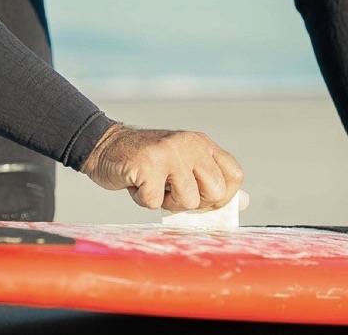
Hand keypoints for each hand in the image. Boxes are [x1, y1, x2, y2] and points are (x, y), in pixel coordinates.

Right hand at [81, 124, 243, 211]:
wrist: (105, 146)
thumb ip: (211, 183)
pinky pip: (156, 202)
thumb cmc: (148, 165)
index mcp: (203, 144)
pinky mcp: (147, 164)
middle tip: (174, 191)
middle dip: (195, 202)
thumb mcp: (184, 167)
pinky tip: (137, 184)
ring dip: (167, 202)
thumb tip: (242, 202)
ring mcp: (169, 153)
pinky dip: (143, 200)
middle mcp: (190, 144)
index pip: (234, 175)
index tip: (203, 198)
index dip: (223, 196)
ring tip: (154, 185)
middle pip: (216, 191)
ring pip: (188, 200)